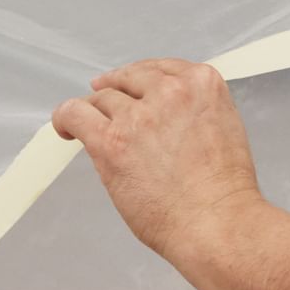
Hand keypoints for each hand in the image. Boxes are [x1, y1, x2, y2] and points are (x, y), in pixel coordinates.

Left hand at [54, 59, 262, 258]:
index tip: (132, 85)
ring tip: (90, 126)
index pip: (162, 67)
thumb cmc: (222, 191)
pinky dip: (66, 117)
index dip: (142, 78)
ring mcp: (139, 116)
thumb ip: (194, 111)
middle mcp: (171, 92)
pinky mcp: (111, 141)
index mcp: (203, 84)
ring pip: (103, 98)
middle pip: (129, 79)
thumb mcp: (224, 128)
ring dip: (97, 112)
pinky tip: (65, 128)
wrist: (216, 222)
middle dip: (118, 90)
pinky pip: (75, 114)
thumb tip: (164, 116)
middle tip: (107, 102)